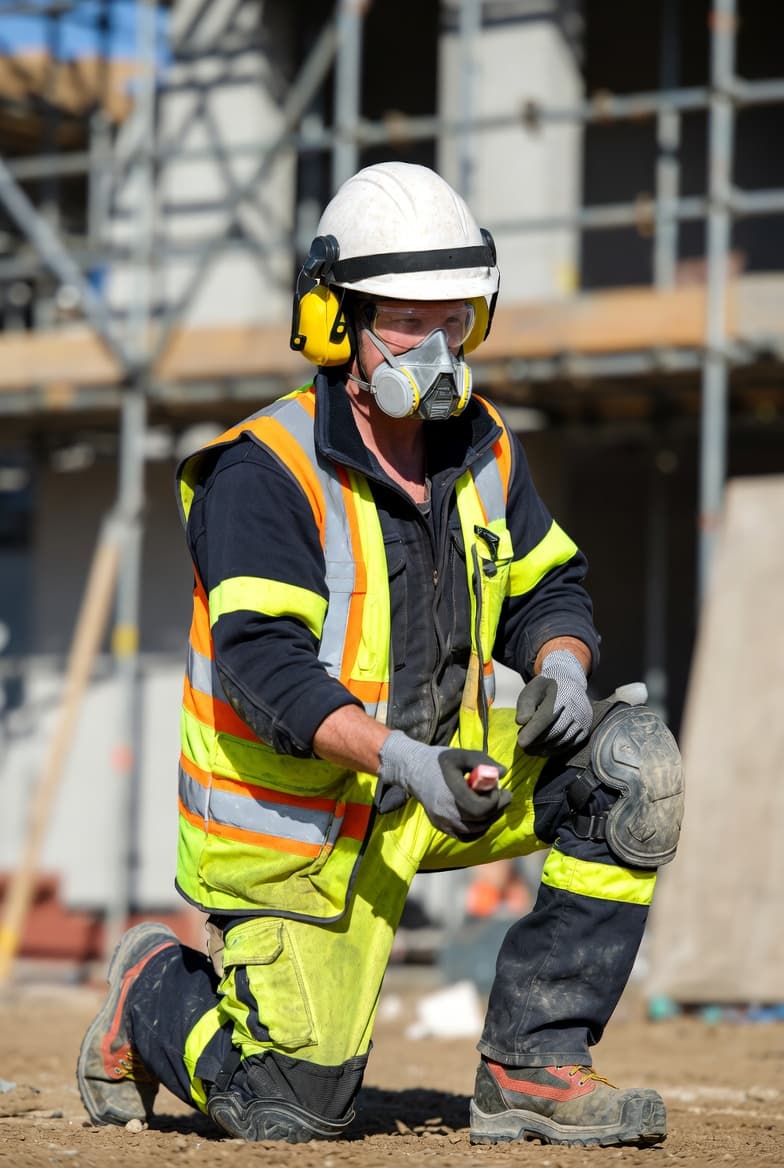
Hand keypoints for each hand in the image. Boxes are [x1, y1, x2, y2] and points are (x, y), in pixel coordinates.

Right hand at [378, 731, 510, 840]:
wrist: (414, 771)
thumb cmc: (440, 761)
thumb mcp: (462, 755)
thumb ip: (484, 761)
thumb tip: (503, 773)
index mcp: (451, 793)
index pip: (481, 808)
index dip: (496, 799)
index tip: (499, 788)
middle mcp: (446, 812)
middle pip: (481, 820)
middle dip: (497, 807)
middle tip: (503, 795)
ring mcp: (443, 823)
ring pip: (476, 830)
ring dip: (490, 817)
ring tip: (491, 802)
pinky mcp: (442, 827)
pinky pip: (467, 836)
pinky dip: (479, 828)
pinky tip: (481, 815)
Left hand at [516, 649, 592, 755]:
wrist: (568, 682)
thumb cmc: (545, 688)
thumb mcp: (531, 690)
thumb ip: (525, 705)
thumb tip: (521, 722)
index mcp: (561, 695)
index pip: (546, 717)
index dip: (533, 732)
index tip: (521, 742)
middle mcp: (576, 708)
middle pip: (556, 731)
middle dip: (538, 742)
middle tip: (524, 747)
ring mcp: (583, 719)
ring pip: (563, 740)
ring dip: (546, 749)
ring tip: (531, 750)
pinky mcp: (586, 729)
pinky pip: (570, 744)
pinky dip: (556, 750)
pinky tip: (544, 750)